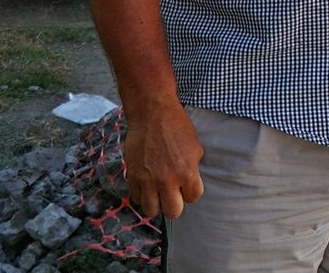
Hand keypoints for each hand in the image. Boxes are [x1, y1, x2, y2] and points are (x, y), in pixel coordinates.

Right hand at [123, 101, 204, 218]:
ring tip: (158, 193)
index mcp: (187, 173)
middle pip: (173, 212)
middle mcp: (167, 180)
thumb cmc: (178, 128)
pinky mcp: (132, 176)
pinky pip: (136, 198)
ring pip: (151, 210)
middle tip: (173, 195)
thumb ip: (192, 170)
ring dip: (156, 204)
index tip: (187, 185)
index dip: (191, 192)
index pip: (193, 198)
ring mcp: (148, 180)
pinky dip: (142, 195)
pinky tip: (146, 186)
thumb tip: (189, 184)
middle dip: (175, 205)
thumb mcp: (195, 148)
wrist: (153, 115)